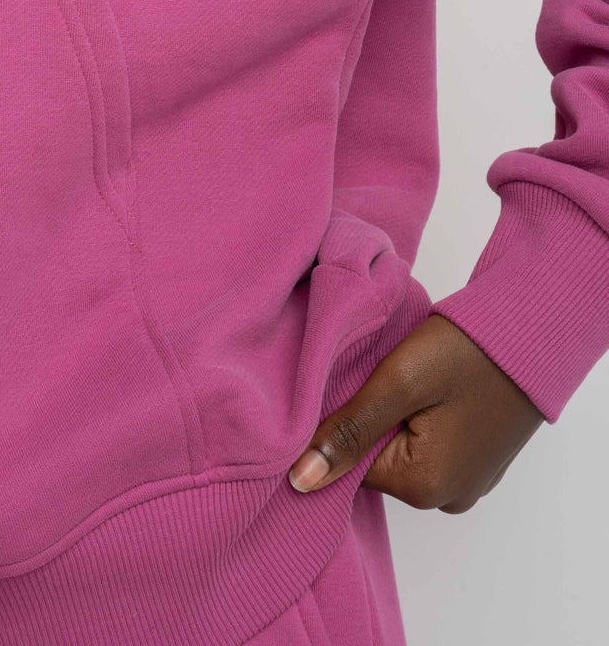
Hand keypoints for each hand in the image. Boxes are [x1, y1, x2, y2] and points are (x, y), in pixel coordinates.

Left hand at [287, 313, 544, 511]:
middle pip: (374, 461)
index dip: (337, 425)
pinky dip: (415, 417)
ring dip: (390, 416)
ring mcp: (465, 480)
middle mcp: (447, 498)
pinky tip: (422, 386)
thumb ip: (349, 432)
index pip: (349, 468)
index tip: (339, 385)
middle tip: (372, 373)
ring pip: (399, 450)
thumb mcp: (399, 383)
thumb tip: (299, 480)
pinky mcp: (474, 458)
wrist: (531, 331)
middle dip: (365, 420)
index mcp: (425, 488)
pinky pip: (426, 445)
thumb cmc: (466, 352)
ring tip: (398, 376)